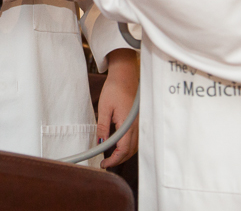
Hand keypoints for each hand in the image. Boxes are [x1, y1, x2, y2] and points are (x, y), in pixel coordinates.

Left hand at [96, 49, 139, 167]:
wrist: (125, 75)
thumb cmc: (114, 89)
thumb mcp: (104, 108)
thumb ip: (103, 127)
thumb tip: (100, 142)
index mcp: (128, 124)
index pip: (123, 150)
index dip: (113, 159)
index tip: (104, 164)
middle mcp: (137, 126)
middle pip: (130, 151)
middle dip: (118, 159)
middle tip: (105, 162)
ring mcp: (140, 124)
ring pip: (134, 146)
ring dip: (124, 153)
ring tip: (110, 155)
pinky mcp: (139, 121)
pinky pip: (135, 138)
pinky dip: (127, 145)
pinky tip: (118, 144)